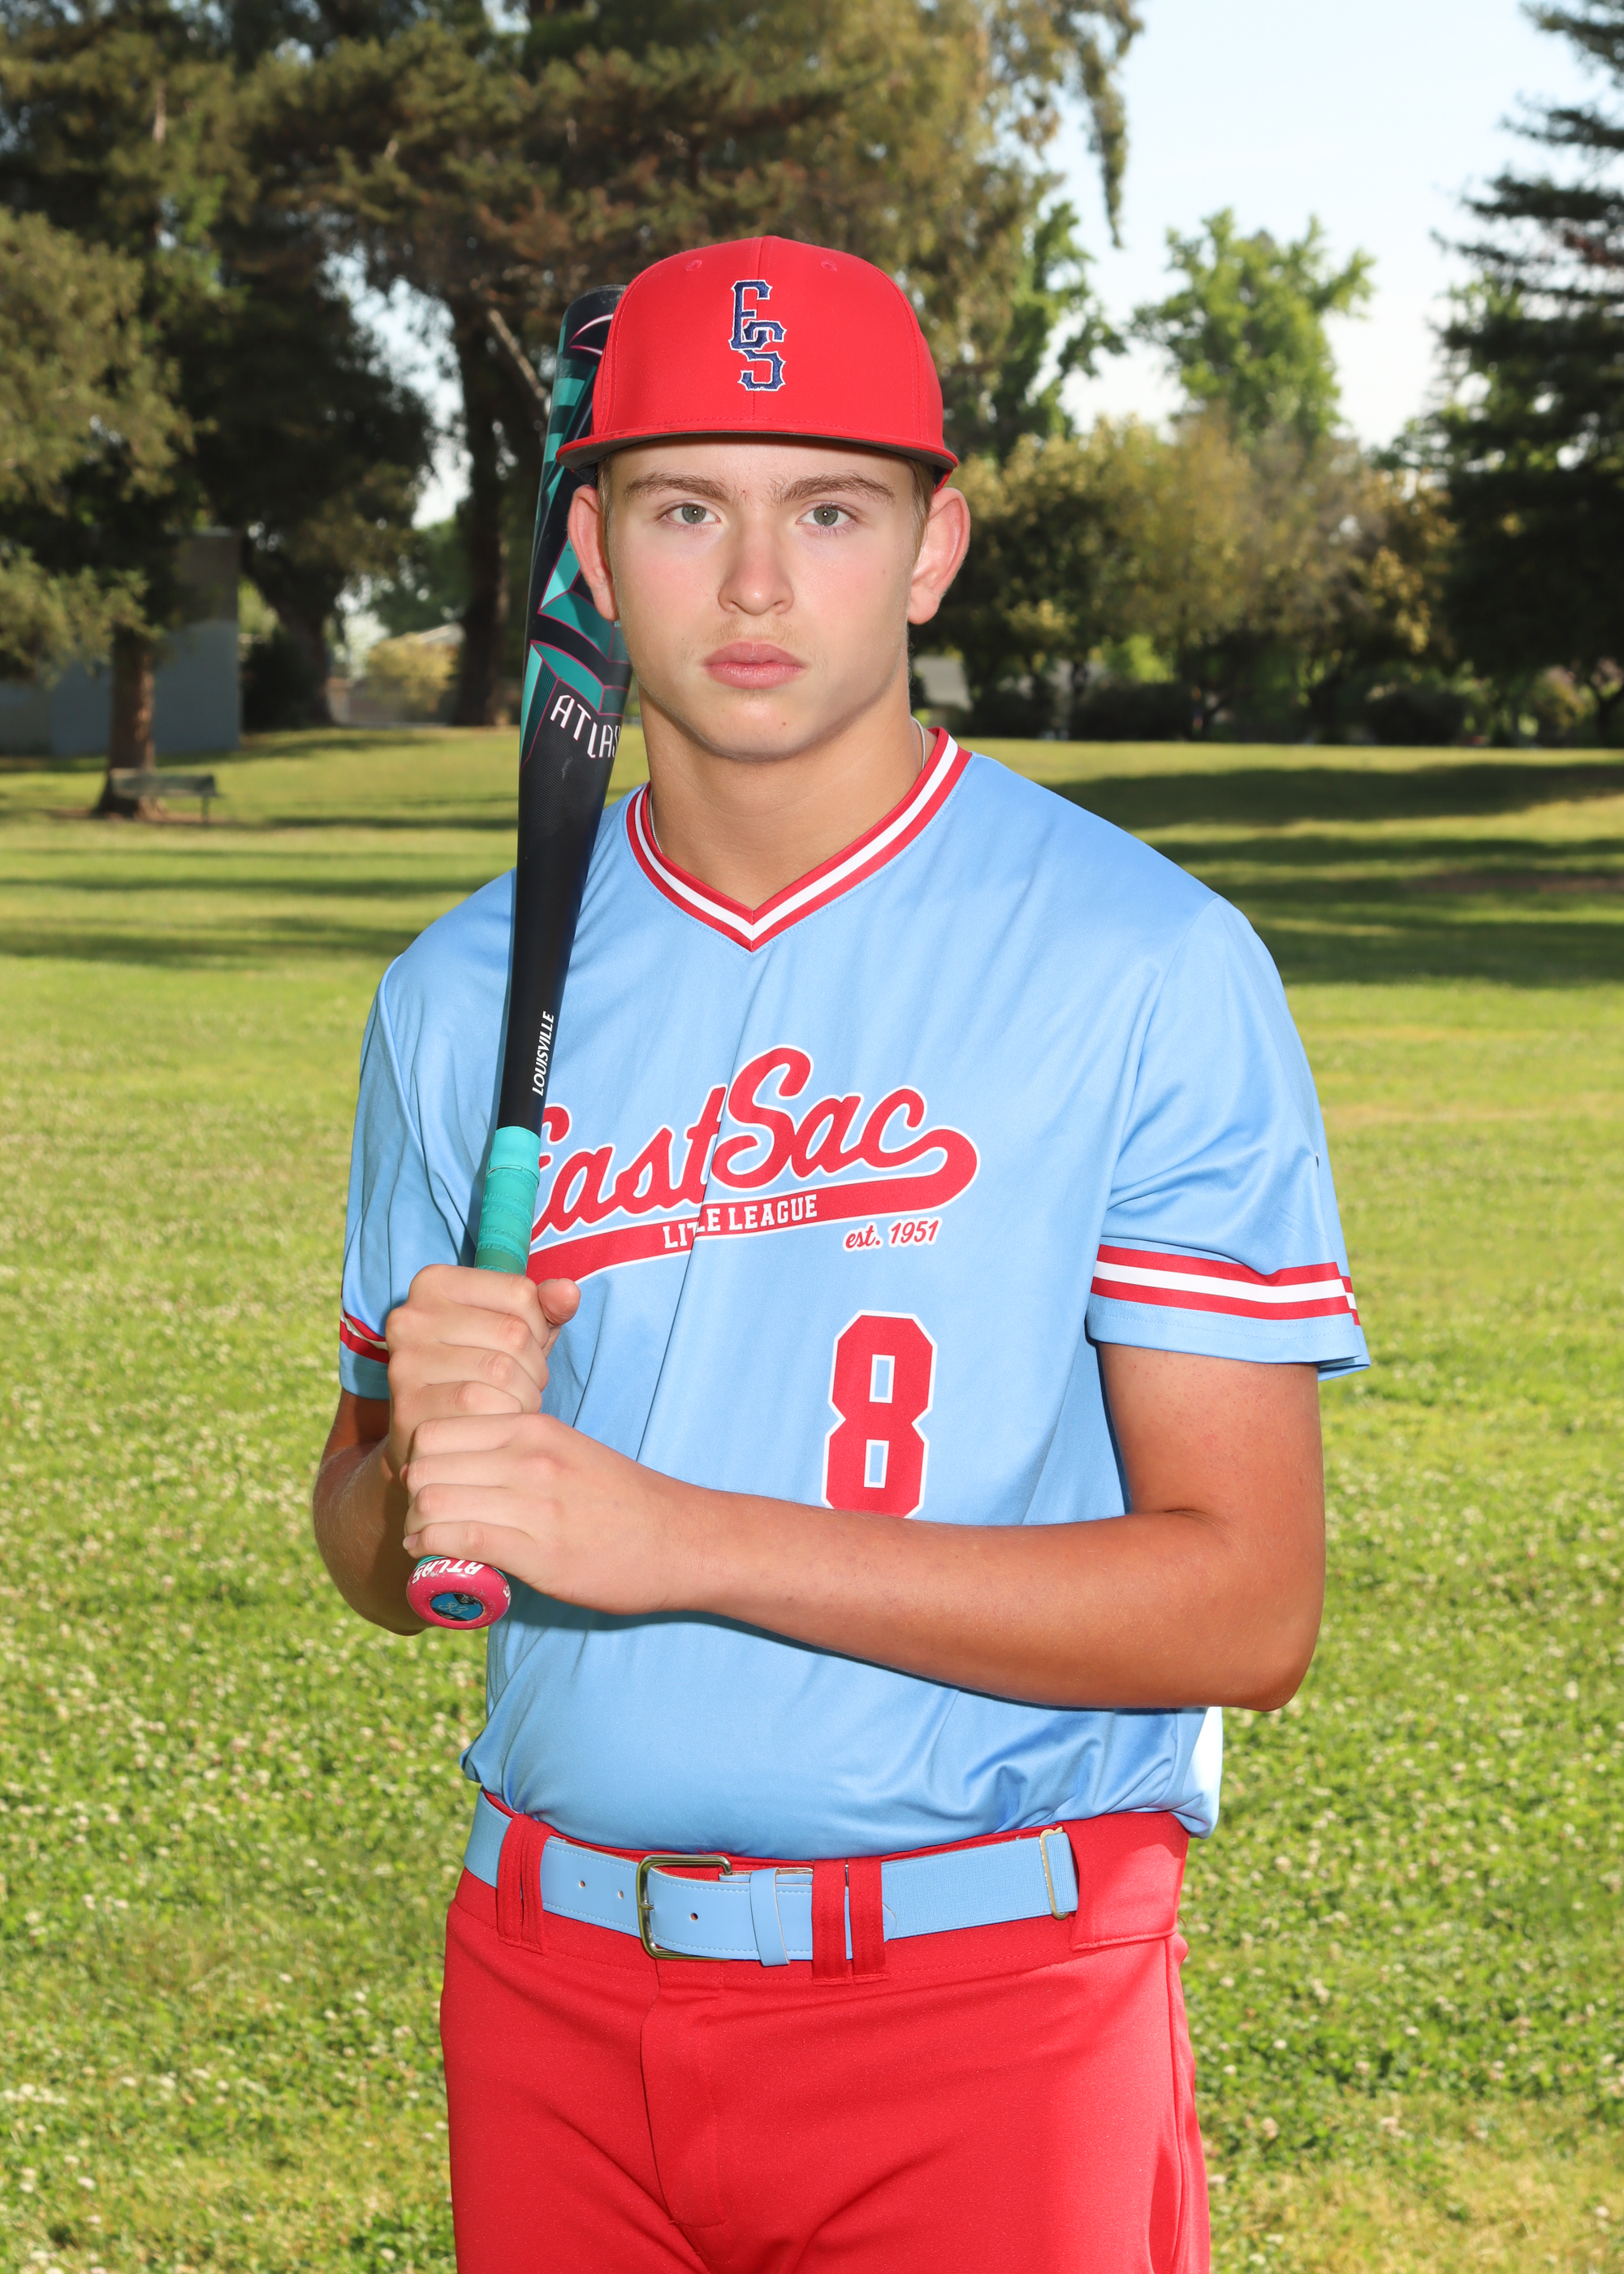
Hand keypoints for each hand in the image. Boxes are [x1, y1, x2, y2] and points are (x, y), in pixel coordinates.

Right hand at [382, 1265, 579, 1486]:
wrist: (433, 1437)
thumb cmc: (480, 1372)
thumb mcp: (514, 1329)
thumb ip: (545, 1306)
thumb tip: (568, 1292)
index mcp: (434, 1283)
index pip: (520, 1291)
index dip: (540, 1326)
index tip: (528, 1347)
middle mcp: (410, 1316)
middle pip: (512, 1333)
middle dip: (535, 1367)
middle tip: (525, 1385)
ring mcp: (404, 1362)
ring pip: (501, 1371)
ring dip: (525, 1396)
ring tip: (515, 1403)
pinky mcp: (408, 1405)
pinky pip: (482, 1405)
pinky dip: (506, 1417)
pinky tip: (498, 1422)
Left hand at [400, 1411, 700, 1615]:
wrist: (682, 1539)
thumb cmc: (623, 1502)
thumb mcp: (568, 1451)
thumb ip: (517, 1450)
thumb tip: (462, 1467)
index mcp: (532, 1427)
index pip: (435, 1430)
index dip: (419, 1462)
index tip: (430, 1487)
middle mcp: (528, 1456)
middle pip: (423, 1464)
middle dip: (411, 1495)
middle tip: (424, 1519)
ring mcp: (533, 1502)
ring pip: (431, 1500)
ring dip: (416, 1527)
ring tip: (427, 1543)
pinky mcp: (537, 1550)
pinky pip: (457, 1540)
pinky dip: (432, 1552)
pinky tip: (436, 1561)